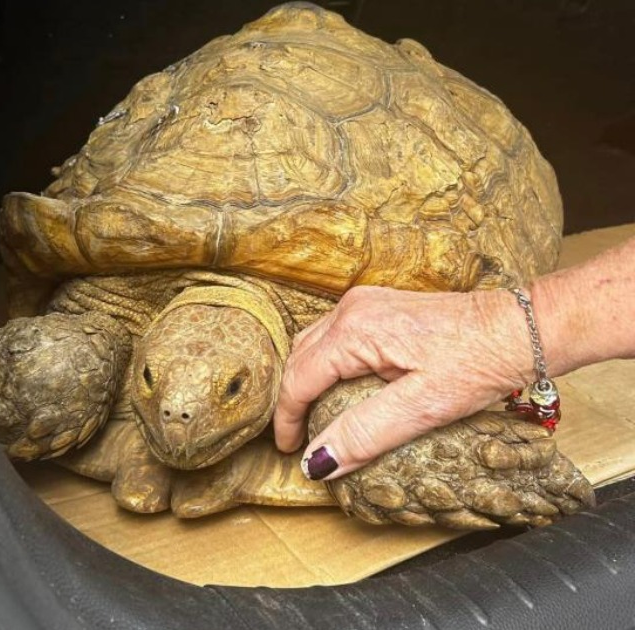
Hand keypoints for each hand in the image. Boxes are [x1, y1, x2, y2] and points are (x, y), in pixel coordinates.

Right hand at [272, 286, 532, 479]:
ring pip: (314, 344)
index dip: (288, 419)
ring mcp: (365, 304)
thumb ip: (364, 433)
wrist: (522, 328)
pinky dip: (326, 365)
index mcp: (354, 331)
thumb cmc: (480, 362)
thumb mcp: (423, 407)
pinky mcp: (380, 307)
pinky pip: (334, 337)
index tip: (291, 453)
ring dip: (307, 380)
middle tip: (298, 439)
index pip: (299, 378)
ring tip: (313, 417)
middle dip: (293, 399)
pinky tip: (338, 389)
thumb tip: (318, 462)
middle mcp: (352, 310)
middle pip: (299, 357)